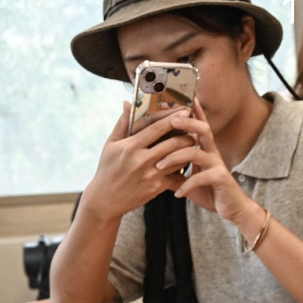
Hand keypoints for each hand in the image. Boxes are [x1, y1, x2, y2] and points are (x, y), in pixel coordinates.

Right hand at [78, 103, 196, 223]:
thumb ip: (122, 124)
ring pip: (177, 159)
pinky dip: (184, 170)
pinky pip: (176, 177)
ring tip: (196, 143)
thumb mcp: (110, 144)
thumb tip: (128, 102)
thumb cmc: (107, 168)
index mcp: (130, 146)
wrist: (106, 199)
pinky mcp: (156, 188)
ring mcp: (150, 175)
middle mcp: (141, 160)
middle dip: (186, 134)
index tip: (184, 110)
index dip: (172, 118)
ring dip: (188, 150)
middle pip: (171, 143)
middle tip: (195, 127)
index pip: (156, 128)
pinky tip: (189, 164)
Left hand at [157, 103, 260, 225]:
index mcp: (205, 149)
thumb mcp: (191, 176)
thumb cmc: (209, 190)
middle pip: (203, 130)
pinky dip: (187, 185)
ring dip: (175, 158)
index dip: (193, 110)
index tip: (182, 98)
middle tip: (170, 121)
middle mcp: (213, 153)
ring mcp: (218, 165)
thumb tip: (155, 162)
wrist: (231, 208)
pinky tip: (177, 193)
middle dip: (186, 124)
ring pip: (196, 153)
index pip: (199, 125)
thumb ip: (177, 167)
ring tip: (158, 167)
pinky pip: (201, 177)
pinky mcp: (220, 179)